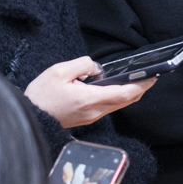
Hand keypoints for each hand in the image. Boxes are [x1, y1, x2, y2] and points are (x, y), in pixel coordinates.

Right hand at [25, 57, 154, 128]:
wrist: (30, 118)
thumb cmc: (41, 96)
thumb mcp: (59, 71)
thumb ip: (82, 65)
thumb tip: (96, 68)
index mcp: (89, 99)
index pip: (124, 93)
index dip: (140, 85)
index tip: (151, 77)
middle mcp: (95, 111)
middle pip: (125, 101)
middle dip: (140, 88)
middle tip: (150, 77)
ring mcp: (92, 117)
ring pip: (118, 105)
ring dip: (130, 93)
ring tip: (137, 80)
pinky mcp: (87, 118)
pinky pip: (108, 107)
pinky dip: (118, 97)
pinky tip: (116, 88)